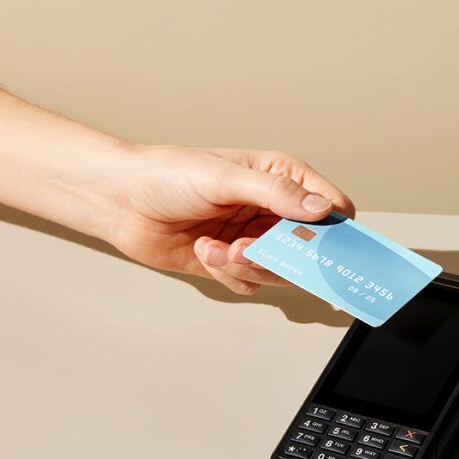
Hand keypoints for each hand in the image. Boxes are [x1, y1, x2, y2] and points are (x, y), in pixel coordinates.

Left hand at [105, 145, 354, 294]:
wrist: (121, 201)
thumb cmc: (168, 175)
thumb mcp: (226, 178)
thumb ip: (277, 193)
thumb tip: (322, 208)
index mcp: (281, 178)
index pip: (333, 207)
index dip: (336, 230)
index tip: (325, 247)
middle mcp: (272, 210)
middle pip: (310, 249)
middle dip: (280, 255)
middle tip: (251, 249)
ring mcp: (254, 238)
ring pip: (279, 271)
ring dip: (247, 265)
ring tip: (218, 248)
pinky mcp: (232, 262)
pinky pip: (250, 283)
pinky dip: (228, 274)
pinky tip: (204, 251)